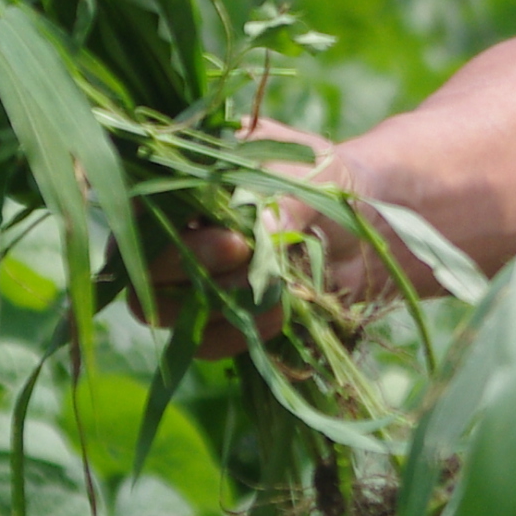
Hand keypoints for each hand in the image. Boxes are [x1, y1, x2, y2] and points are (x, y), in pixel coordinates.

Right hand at [141, 121, 437, 356]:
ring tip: (276, 291)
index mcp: (183, 182)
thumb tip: (257, 228)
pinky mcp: (220, 317)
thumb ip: (284, 198)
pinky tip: (275, 318)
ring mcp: (195, 279)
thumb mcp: (315, 175)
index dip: (169, 230)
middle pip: (145, 266)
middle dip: (192, 266)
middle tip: (246, 256)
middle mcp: (177, 232)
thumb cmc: (334, 180)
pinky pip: (203, 340)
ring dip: (217, 304)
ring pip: (167, 308)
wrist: (375, 222)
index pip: (141, 209)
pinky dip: (234, 335)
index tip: (233, 237)